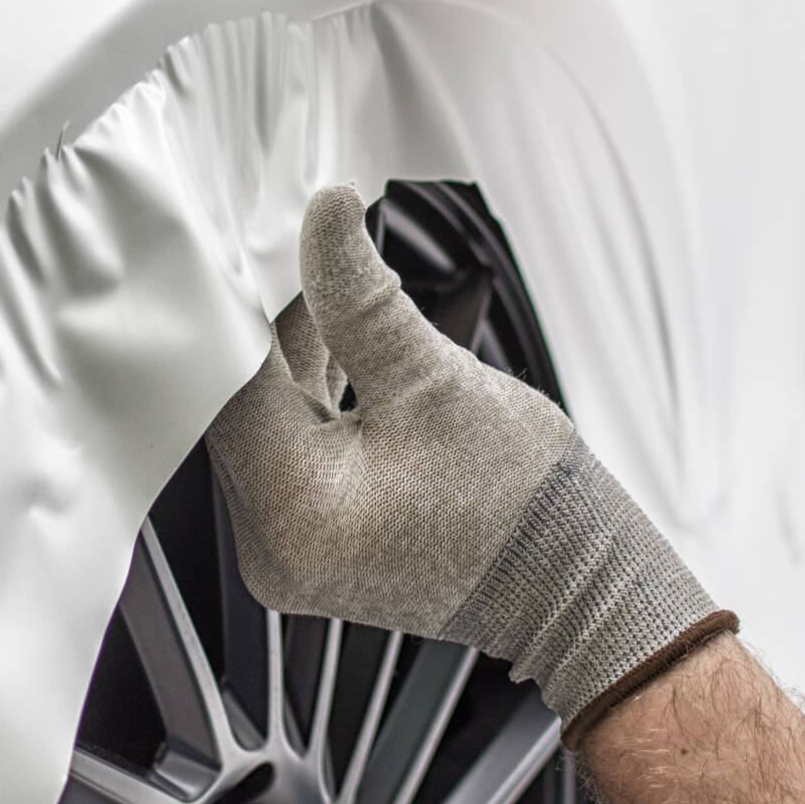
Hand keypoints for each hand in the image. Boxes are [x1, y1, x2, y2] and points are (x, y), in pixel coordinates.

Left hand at [206, 184, 734, 735]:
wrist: (571, 586)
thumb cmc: (519, 505)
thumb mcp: (432, 377)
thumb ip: (359, 295)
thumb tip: (323, 217)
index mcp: (293, 510)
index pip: (233, 379)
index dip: (250, 301)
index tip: (270, 242)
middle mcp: (273, 544)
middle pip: (242, 402)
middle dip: (274, 326)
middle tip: (303, 254)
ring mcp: (289, 550)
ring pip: (266, 419)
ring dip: (297, 357)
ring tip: (335, 296)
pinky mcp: (311, 541)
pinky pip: (291, 449)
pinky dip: (313, 395)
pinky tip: (341, 347)